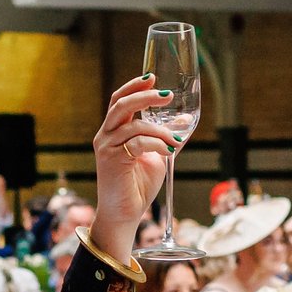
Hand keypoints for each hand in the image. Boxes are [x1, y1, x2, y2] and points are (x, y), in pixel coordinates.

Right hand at [90, 74, 181, 258]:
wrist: (124, 214)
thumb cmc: (137, 187)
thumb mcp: (156, 157)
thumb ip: (165, 138)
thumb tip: (185, 120)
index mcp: (114, 132)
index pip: (119, 100)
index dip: (134, 86)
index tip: (152, 78)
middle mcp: (106, 135)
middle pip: (122, 103)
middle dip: (146, 96)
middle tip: (167, 96)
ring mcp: (106, 146)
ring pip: (133, 123)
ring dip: (159, 130)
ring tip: (174, 142)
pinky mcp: (111, 158)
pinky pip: (138, 142)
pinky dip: (157, 144)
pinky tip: (169, 151)